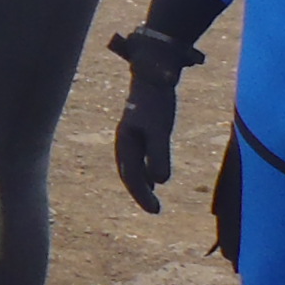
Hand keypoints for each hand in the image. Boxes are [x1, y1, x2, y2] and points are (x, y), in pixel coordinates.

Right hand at [106, 27, 206, 213]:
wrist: (154, 74)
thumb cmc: (156, 102)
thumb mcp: (159, 129)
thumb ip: (159, 154)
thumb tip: (160, 182)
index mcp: (125, 141)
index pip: (131, 175)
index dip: (142, 195)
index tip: (155, 210)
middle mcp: (124, 140)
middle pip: (129, 173)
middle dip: (140, 193)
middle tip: (155, 210)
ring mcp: (131, 135)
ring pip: (132, 166)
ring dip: (141, 183)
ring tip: (151, 198)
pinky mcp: (140, 130)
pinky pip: (139, 157)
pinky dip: (145, 170)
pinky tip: (155, 177)